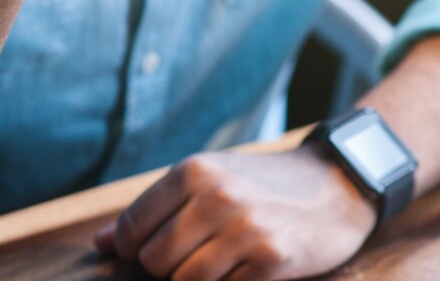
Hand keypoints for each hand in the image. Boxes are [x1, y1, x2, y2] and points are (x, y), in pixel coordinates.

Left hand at [94, 145, 376, 280]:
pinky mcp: (271, 260)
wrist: (338, 185)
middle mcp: (217, 196)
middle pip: (155, 261)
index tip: (163, 247)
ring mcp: (245, 229)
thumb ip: (156, 209)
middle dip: (170, 268)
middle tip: (202, 253)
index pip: (133, 230)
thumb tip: (101, 246)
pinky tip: (248, 267)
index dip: (138, 249)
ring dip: (200, 279)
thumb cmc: (265, 184)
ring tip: (225, 260)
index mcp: (195, 171)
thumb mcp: (211, 179)